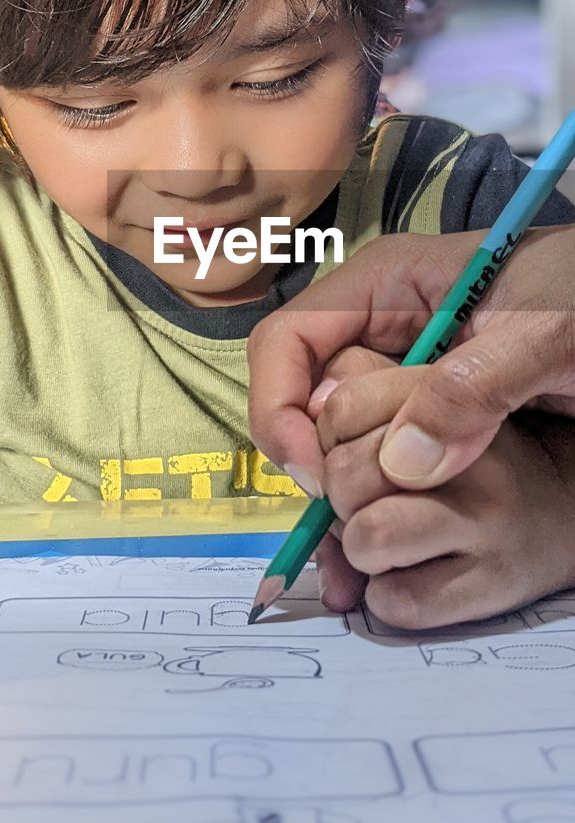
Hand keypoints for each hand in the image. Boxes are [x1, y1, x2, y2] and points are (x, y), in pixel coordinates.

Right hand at [248, 227, 574, 495]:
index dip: (279, 407)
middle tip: (343, 517)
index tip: (315, 472)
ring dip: (339, 485)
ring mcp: (401, 367)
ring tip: (360, 539)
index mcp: (386, 282)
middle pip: (301, 391)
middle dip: (308, 456)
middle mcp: (380, 322)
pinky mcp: (427, 408)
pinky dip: (374, 494)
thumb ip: (474, 388)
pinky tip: (389, 526)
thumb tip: (400, 464)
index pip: (287, 338)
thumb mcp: (543, 334)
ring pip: (335, 430)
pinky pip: (379, 450)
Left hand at [314, 346, 574, 627]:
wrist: (559, 502)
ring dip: (357, 547)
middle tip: (366, 498)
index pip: (339, 408)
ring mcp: (485, 521)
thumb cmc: (468, 451)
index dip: (325, 436)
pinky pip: (395, 602)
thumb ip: (360, 396)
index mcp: (445, 394)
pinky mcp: (494, 585)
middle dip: (337, 494)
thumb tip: (301, 428)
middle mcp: (472, 455)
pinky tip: (407, 573)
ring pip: (366, 538)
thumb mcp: (419, 395)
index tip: (347, 448)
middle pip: (342, 476)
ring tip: (381, 537)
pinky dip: (384, 596)